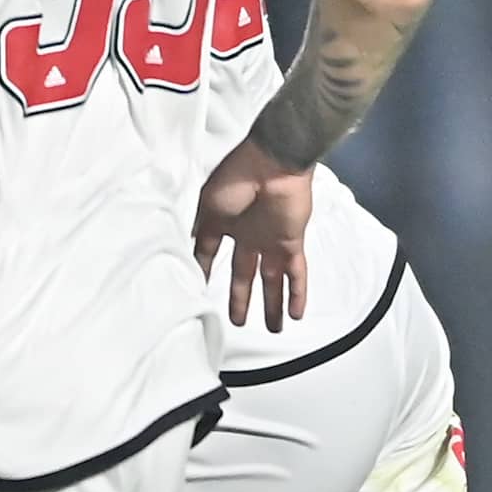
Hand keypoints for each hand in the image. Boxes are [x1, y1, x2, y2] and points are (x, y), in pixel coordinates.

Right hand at [192, 140, 315, 331]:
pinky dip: (298, 293)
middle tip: (238, 321)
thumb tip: (193, 249)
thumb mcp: (208, 205)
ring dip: (272, 305)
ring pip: (273, 281)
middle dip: (242, 299)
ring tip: (273, 328)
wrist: (272, 163)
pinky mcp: (292, 242)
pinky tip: (296, 314)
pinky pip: (297, 273)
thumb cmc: (237, 177)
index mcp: (224, 223)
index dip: (205, 271)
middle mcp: (248, 236)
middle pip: (245, 276)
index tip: (201, 289)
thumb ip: (203, 229)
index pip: (211, 254)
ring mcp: (271, 240)